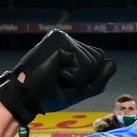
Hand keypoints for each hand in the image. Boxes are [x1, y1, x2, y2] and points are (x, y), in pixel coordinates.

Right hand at [0, 29, 115, 124]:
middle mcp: (65, 37)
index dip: (87, 78)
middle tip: (59, 79)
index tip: (63, 81)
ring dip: (78, 78)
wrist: (23, 99)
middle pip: (99, 58)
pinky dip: (74, 76)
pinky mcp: (60, 41)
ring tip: (55, 76)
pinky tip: (55, 73)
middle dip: (85, 77)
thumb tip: (112, 63)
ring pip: (93, 62)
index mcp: (67, 46)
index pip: (97, 59)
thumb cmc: (46, 96)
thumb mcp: (78, 90)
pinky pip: (85, 64)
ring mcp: (62, 37)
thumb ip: (99, 79)